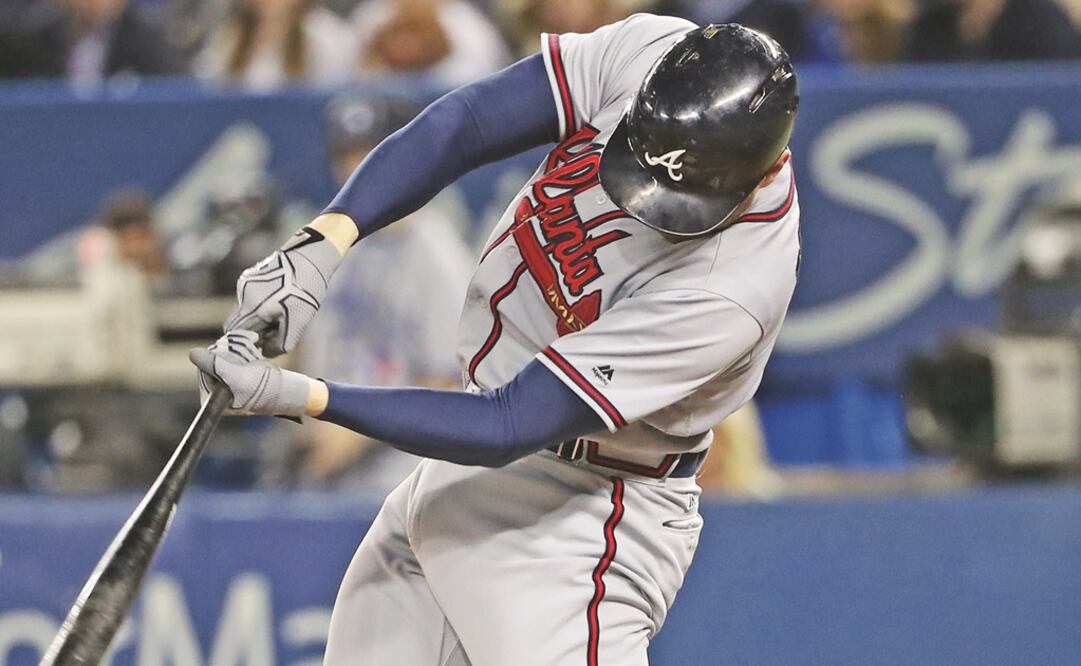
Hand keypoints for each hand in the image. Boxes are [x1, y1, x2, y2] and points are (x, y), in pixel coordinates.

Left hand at [190, 331, 312, 416]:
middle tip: (251, 356)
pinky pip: (231, 345)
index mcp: (210, 398)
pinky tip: (254, 342)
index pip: (204, 365)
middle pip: (213, 355)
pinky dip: (244, 341)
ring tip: (255, 354)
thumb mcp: (239, 377)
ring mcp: (225, 376)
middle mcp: (214, 387)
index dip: (221, 357)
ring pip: (223, 347)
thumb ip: (215, 365)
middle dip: (234, 351)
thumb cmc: (266, 389)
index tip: (240, 361)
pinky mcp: (236, 365)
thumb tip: (192, 353)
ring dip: (241, 345)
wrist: (289, 390)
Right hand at [223, 222, 345, 356]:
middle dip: (252, 331)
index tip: (261, 346)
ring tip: (282, 312)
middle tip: (274, 331)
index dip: (245, 343)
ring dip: (258, 316)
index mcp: (253, 307)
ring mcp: (245, 282)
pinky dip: (261, 304)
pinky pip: (250, 297)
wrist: (311, 257)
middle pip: (238, 322)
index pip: (234, 333)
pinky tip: (281, 299)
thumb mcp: (298, 322)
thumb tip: (265, 352)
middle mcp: (244, 294)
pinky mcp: (251, 275)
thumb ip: (280, 343)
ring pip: (245, 309)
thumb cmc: (306, 290)